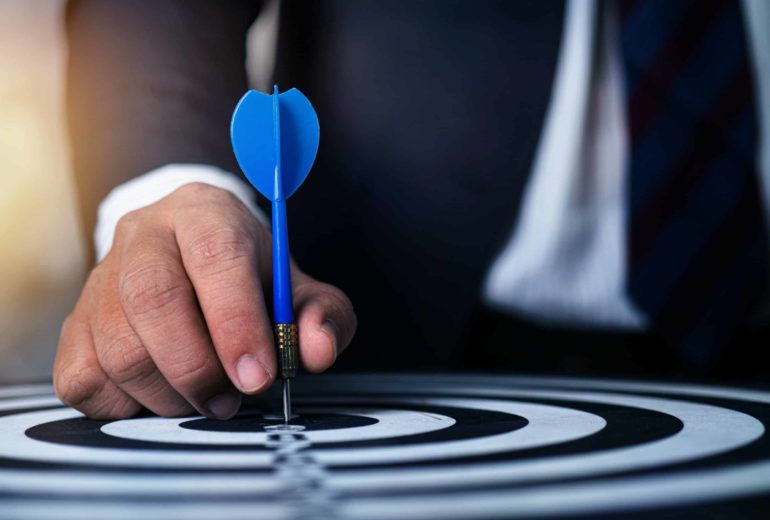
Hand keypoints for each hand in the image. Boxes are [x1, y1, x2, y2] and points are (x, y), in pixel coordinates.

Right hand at [54, 183, 355, 419]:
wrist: (192, 260)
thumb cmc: (253, 279)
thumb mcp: (299, 289)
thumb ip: (323, 314)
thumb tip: (319, 349)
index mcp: (205, 212)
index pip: (216, 257)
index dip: (237, 323)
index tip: (259, 376)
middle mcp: (144, 233)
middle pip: (152, 299)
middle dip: (197, 367)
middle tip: (230, 401)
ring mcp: (100, 277)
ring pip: (118, 347)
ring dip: (168, 394)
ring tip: (206, 400)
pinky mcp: (73, 323)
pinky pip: (83, 378)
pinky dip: (126, 405)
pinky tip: (162, 394)